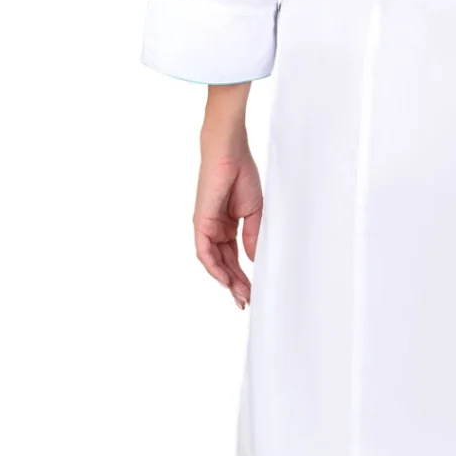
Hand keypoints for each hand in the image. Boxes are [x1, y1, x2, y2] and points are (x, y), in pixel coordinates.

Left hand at [193, 141, 262, 307]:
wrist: (230, 154)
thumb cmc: (242, 175)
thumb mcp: (254, 212)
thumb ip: (252, 237)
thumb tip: (253, 260)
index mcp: (226, 226)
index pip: (234, 258)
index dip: (242, 276)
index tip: (252, 291)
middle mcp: (214, 230)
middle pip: (224, 264)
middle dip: (235, 284)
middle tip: (246, 301)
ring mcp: (206, 227)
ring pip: (214, 262)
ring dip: (227, 281)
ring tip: (240, 295)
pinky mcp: (201, 223)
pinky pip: (205, 252)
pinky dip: (214, 268)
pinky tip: (226, 281)